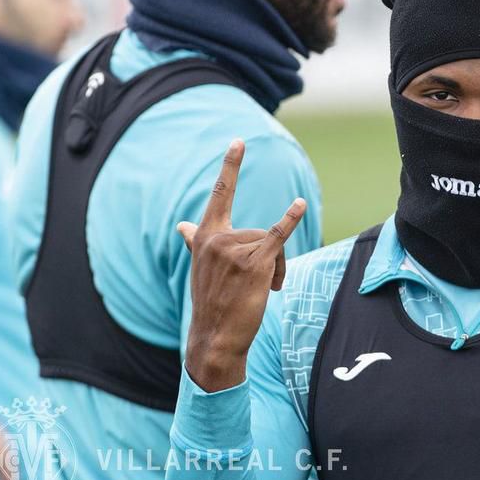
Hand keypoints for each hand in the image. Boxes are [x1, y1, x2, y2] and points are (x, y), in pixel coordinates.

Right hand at [178, 139, 306, 391]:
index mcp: (205, 236)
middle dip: (269, 258)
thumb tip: (181, 226)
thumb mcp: (201, 267)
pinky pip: (277, 236)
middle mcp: (217, 239)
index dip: (230, 167)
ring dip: (277, 269)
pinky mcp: (254, 263)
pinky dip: (289, 220)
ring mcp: (235, 250)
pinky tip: (298, 204)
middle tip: (260, 285)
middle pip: (260, 232)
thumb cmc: (213, 301)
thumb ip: (196, 242)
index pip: (219, 195)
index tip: (239, 142)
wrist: (216, 337)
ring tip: (264, 290)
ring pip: (273, 244)